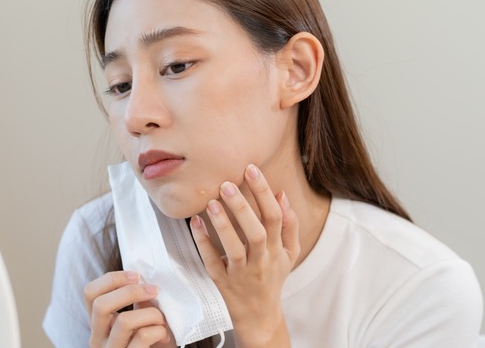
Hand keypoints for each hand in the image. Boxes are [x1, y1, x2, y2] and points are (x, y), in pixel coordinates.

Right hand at [83, 271, 174, 346]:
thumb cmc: (149, 341)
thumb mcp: (136, 319)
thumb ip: (134, 302)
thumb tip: (143, 280)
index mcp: (98, 323)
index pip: (90, 293)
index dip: (112, 279)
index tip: (136, 276)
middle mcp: (98, 339)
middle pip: (100, 305)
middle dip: (131, 292)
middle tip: (153, 290)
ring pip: (124, 321)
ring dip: (151, 313)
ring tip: (162, 320)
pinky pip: (142, 337)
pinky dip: (159, 330)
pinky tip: (164, 335)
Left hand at [190, 164, 299, 347]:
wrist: (260, 316)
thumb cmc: (273, 277)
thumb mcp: (289, 253)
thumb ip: (290, 225)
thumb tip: (282, 194)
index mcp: (278, 250)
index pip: (275, 217)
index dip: (264, 192)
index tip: (251, 169)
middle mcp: (261, 261)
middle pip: (257, 233)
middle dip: (243, 208)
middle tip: (227, 183)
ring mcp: (241, 273)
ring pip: (234, 250)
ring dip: (223, 226)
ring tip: (211, 202)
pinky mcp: (222, 282)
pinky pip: (212, 263)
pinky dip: (204, 243)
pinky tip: (195, 223)